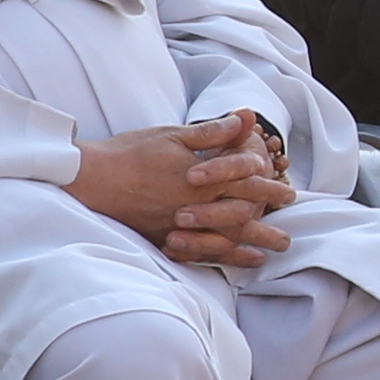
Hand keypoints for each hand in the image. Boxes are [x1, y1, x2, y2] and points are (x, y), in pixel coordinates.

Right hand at [71, 113, 293, 267]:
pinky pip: (199, 252)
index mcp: (201, 179)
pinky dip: (221, 257)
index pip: (245, 184)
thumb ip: (213, 132)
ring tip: (271, 253)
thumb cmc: (130, 152)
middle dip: (266, 224)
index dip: (269, 188)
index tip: (288, 193)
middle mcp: (194, 206)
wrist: (91, 178)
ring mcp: (179, 226)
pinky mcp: (163, 238)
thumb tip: (246, 118)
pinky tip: (234, 261)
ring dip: (251, 245)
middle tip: (287, 232)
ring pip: (224, 239)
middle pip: (241, 217)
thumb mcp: (174, 135)